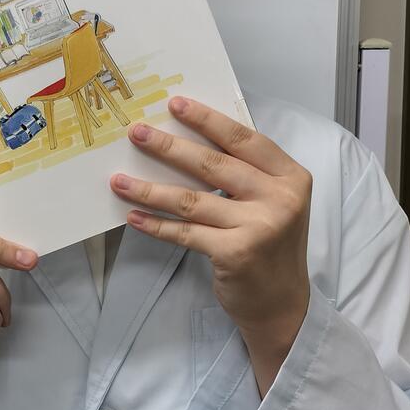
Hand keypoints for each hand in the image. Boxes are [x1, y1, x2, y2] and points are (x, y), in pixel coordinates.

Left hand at [109, 97, 310, 396]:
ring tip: (118, 180)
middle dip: (169, 147)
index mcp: (291, 177)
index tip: (175, 104)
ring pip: (192, 200)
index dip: (208, 120)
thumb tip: (188, 140)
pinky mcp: (235, 253)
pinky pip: (185, 232)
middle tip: (136, 132)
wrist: (281, 304)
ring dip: (150, 189)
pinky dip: (156, 225)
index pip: (244, 139)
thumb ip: (246, 173)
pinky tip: (132, 216)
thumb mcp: (272, 202)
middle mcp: (280, 199)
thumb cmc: (270, 246)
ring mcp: (259, 227)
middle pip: (214, 164)